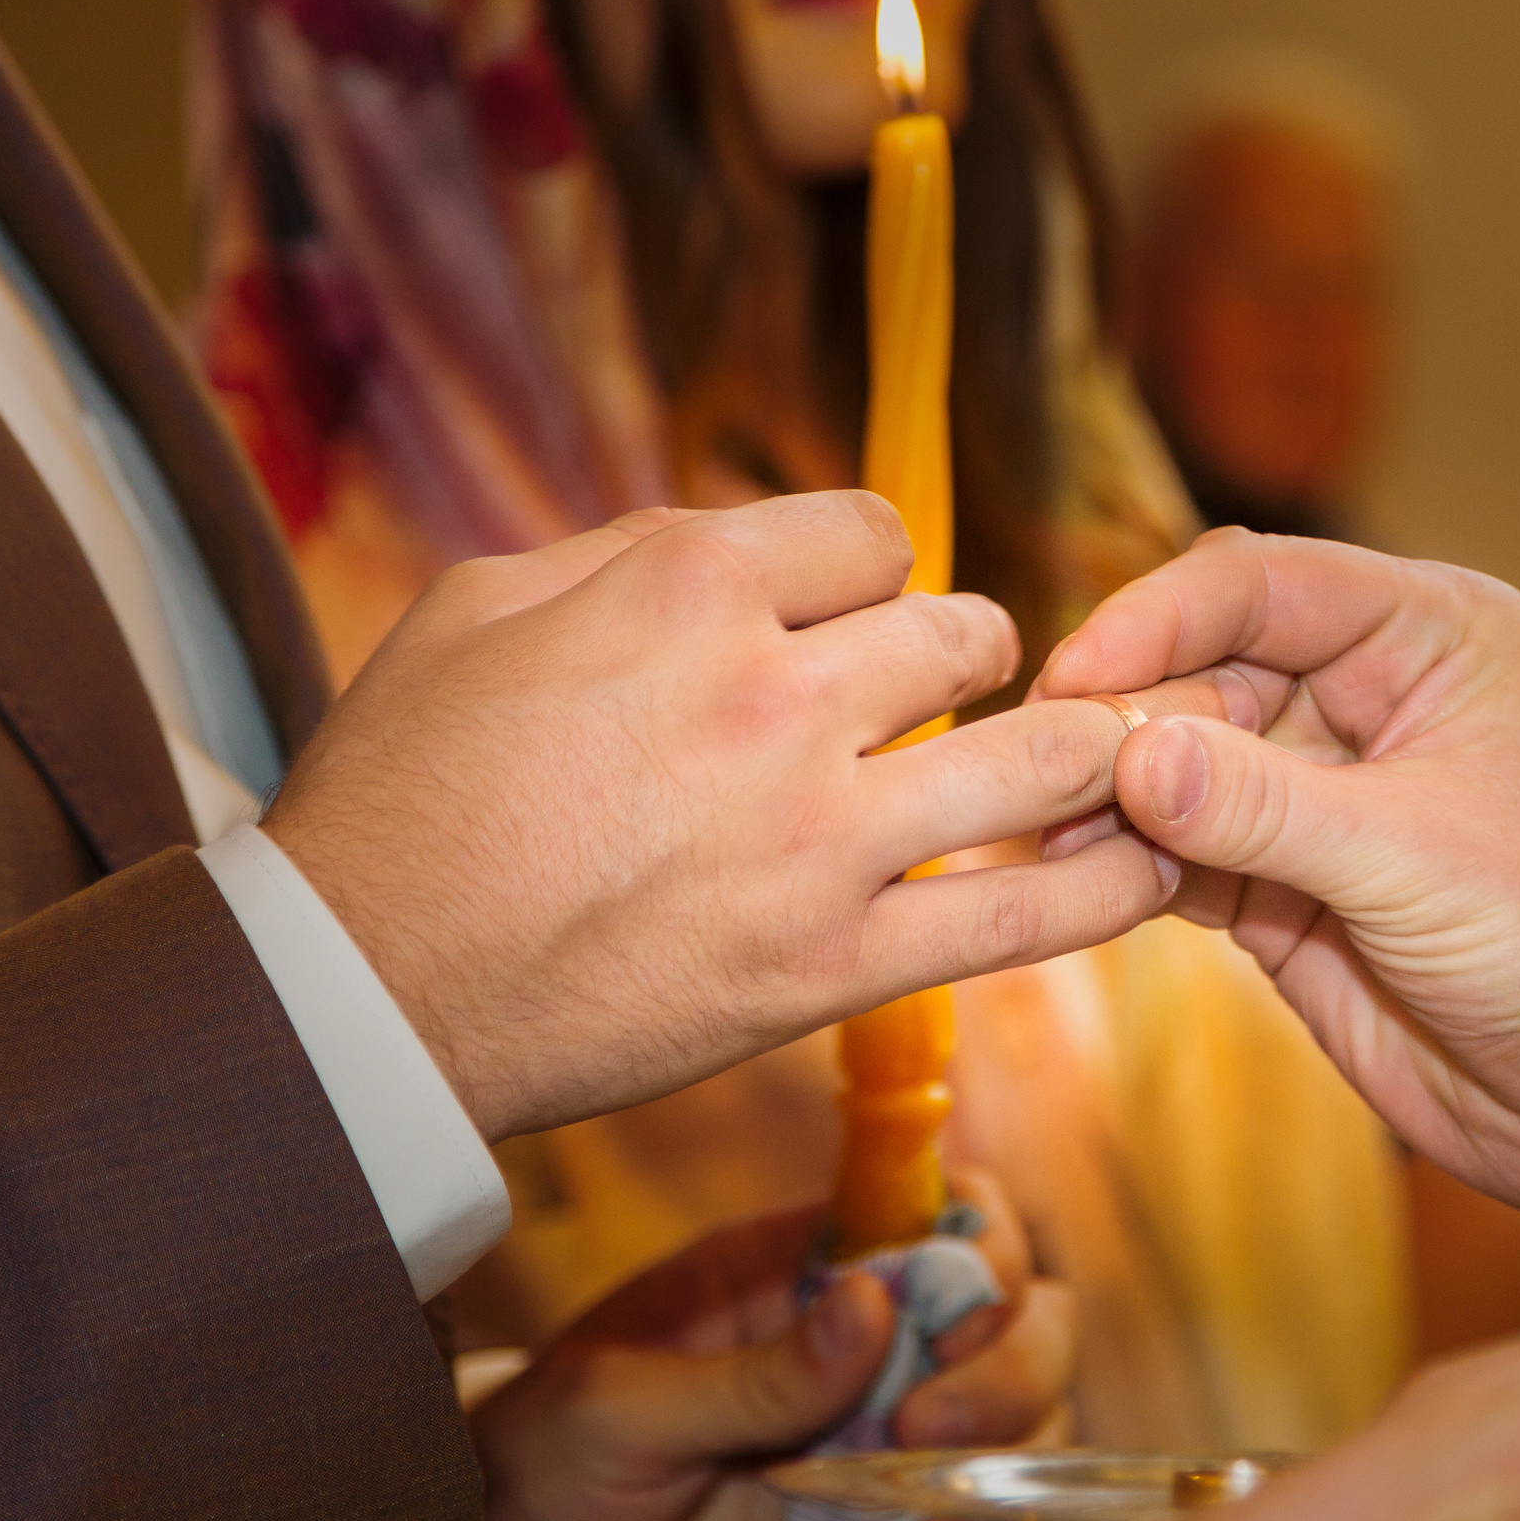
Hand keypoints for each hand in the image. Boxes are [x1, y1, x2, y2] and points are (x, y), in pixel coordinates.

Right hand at [266, 493, 1185, 1140]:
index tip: (861, 616)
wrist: (365, 987)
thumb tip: (734, 535)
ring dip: (1081, 747)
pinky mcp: (836, 965)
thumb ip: (627, 548)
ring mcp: (819, 835)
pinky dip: (1105, 887)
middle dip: (972, 654)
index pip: (873, 533)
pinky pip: (1018, 917)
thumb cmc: (402, 786)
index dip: (877, 572)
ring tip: (1106, 757)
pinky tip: (1154, 863)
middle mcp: (777, 693)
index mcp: (691, 584)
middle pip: (963, 633)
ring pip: (1031, 756)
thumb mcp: (481, 602)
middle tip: (955, 694)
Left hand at [472, 1171, 1072, 1520]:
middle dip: (1009, 1377)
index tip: (954, 1322)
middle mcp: (872, 1360)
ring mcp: (893, 1459)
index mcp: (806, 1280)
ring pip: (1032, 1440)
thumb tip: (871, 1300)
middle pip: (1026, 1325)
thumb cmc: (543, 1469)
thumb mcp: (620, 1410)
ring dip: (1006, 1492)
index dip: (988, 1255)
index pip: (950, 1223)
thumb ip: (752, 1371)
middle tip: (928, 1437)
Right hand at [1033, 531, 1519, 1241]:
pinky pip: (1174, 851)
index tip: (1075, 676)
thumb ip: (1266, 806)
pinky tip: (1078, 881)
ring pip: (1171, 762)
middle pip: (1198, 666)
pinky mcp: (1277, 886)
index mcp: (1427, 637)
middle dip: (1121, 715)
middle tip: (1045, 776)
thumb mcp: (1417, 859)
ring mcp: (1314, 794)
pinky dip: (1123, 864)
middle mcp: (1363, 697)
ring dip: (1107, 796)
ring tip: (1041, 834)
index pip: (1261, 584)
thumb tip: (1127, 753)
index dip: (1158, 617)